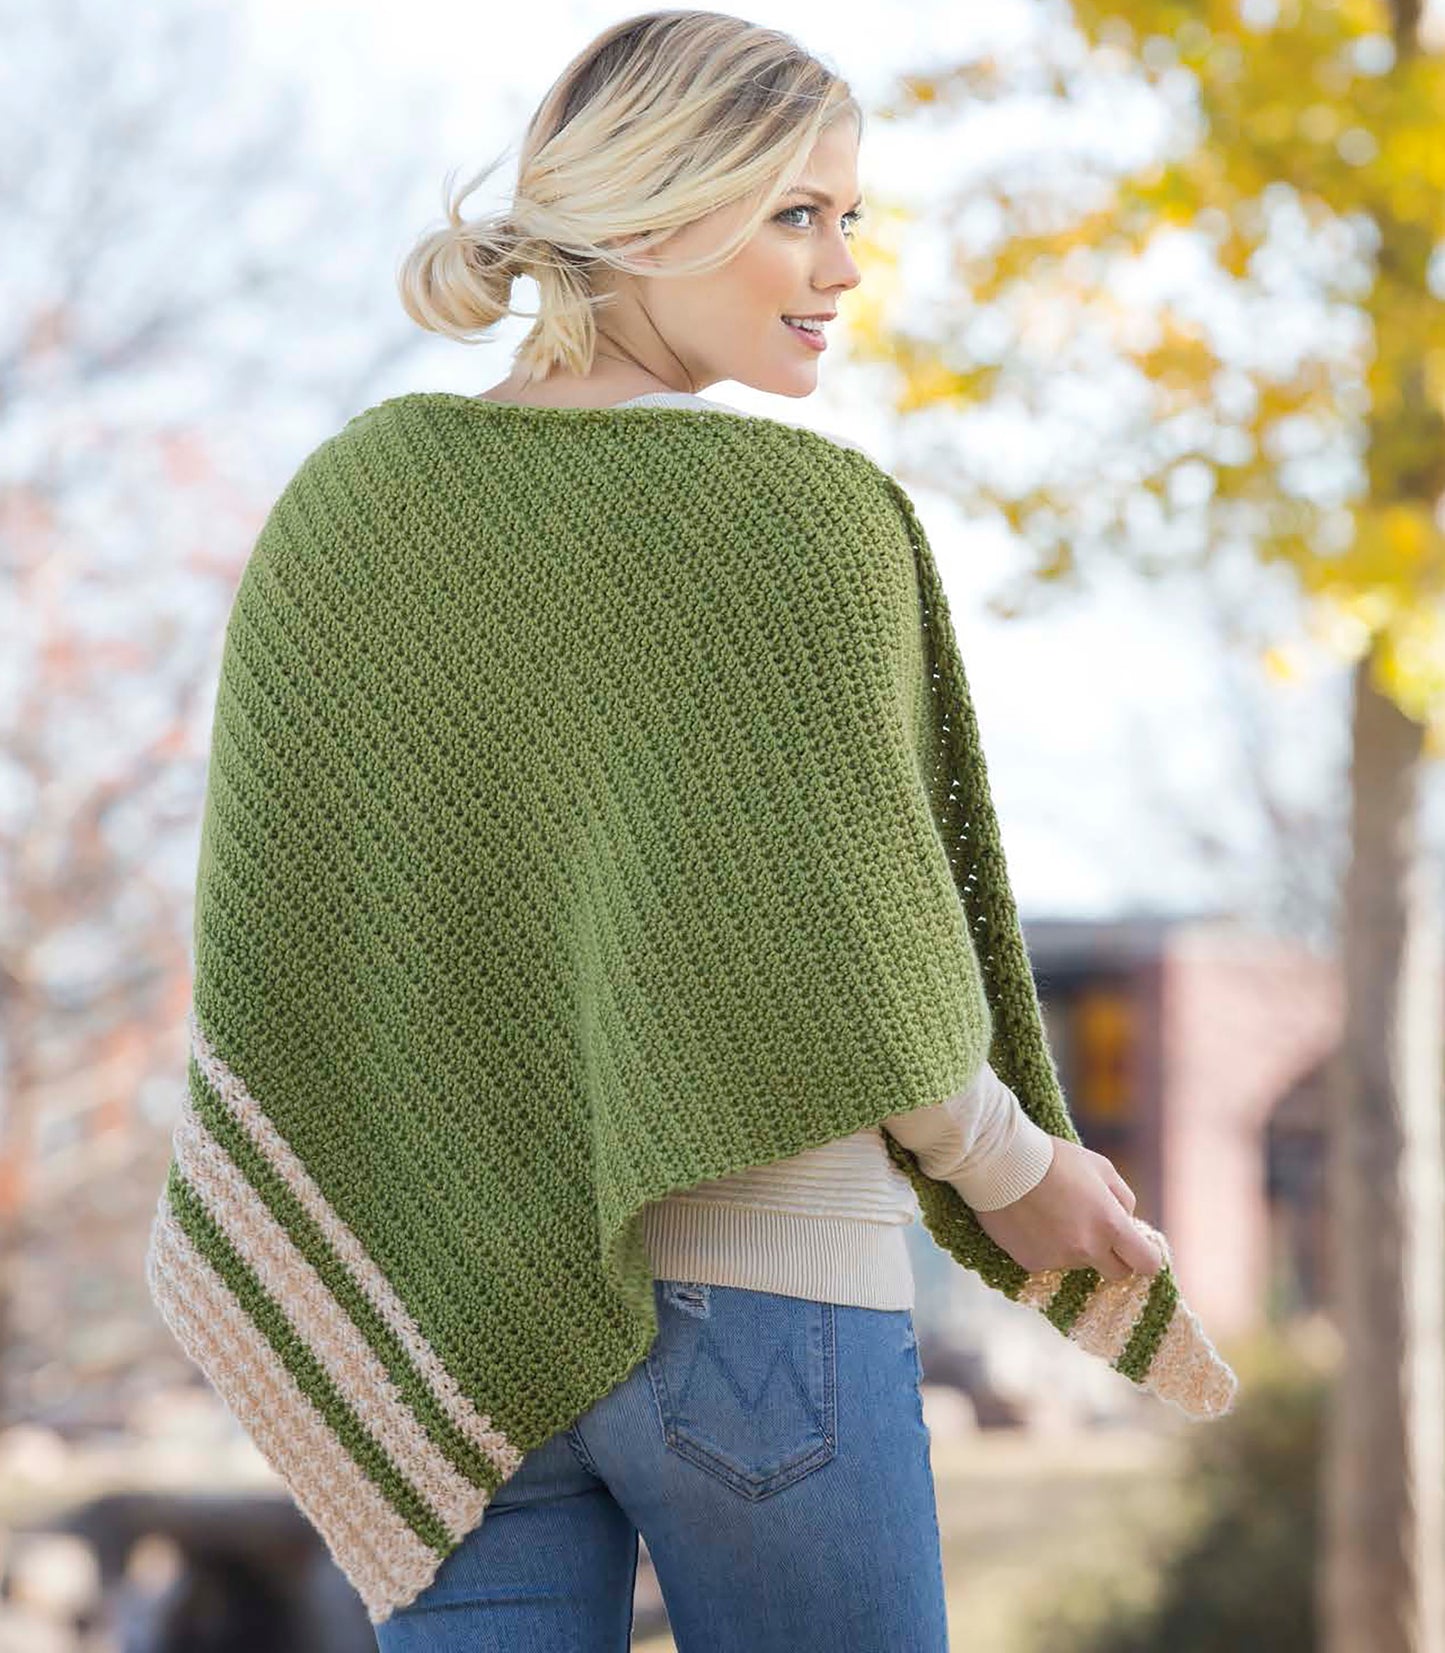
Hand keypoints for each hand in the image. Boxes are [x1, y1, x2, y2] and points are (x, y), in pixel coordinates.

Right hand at [970, 1138, 1164, 1281]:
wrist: (1001, 1162)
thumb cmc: (1055, 1158)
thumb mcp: (1101, 1167)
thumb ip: (1122, 1198)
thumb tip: (1127, 1219)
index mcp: (1109, 1225)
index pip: (1146, 1263)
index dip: (1145, 1257)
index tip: (1138, 1249)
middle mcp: (1087, 1249)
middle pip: (1116, 1273)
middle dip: (1113, 1257)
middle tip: (1096, 1232)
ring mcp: (1058, 1259)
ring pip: (1079, 1265)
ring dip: (1075, 1248)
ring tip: (1053, 1214)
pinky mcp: (1031, 1263)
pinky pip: (1049, 1262)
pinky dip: (1046, 1247)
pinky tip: (1033, 1221)